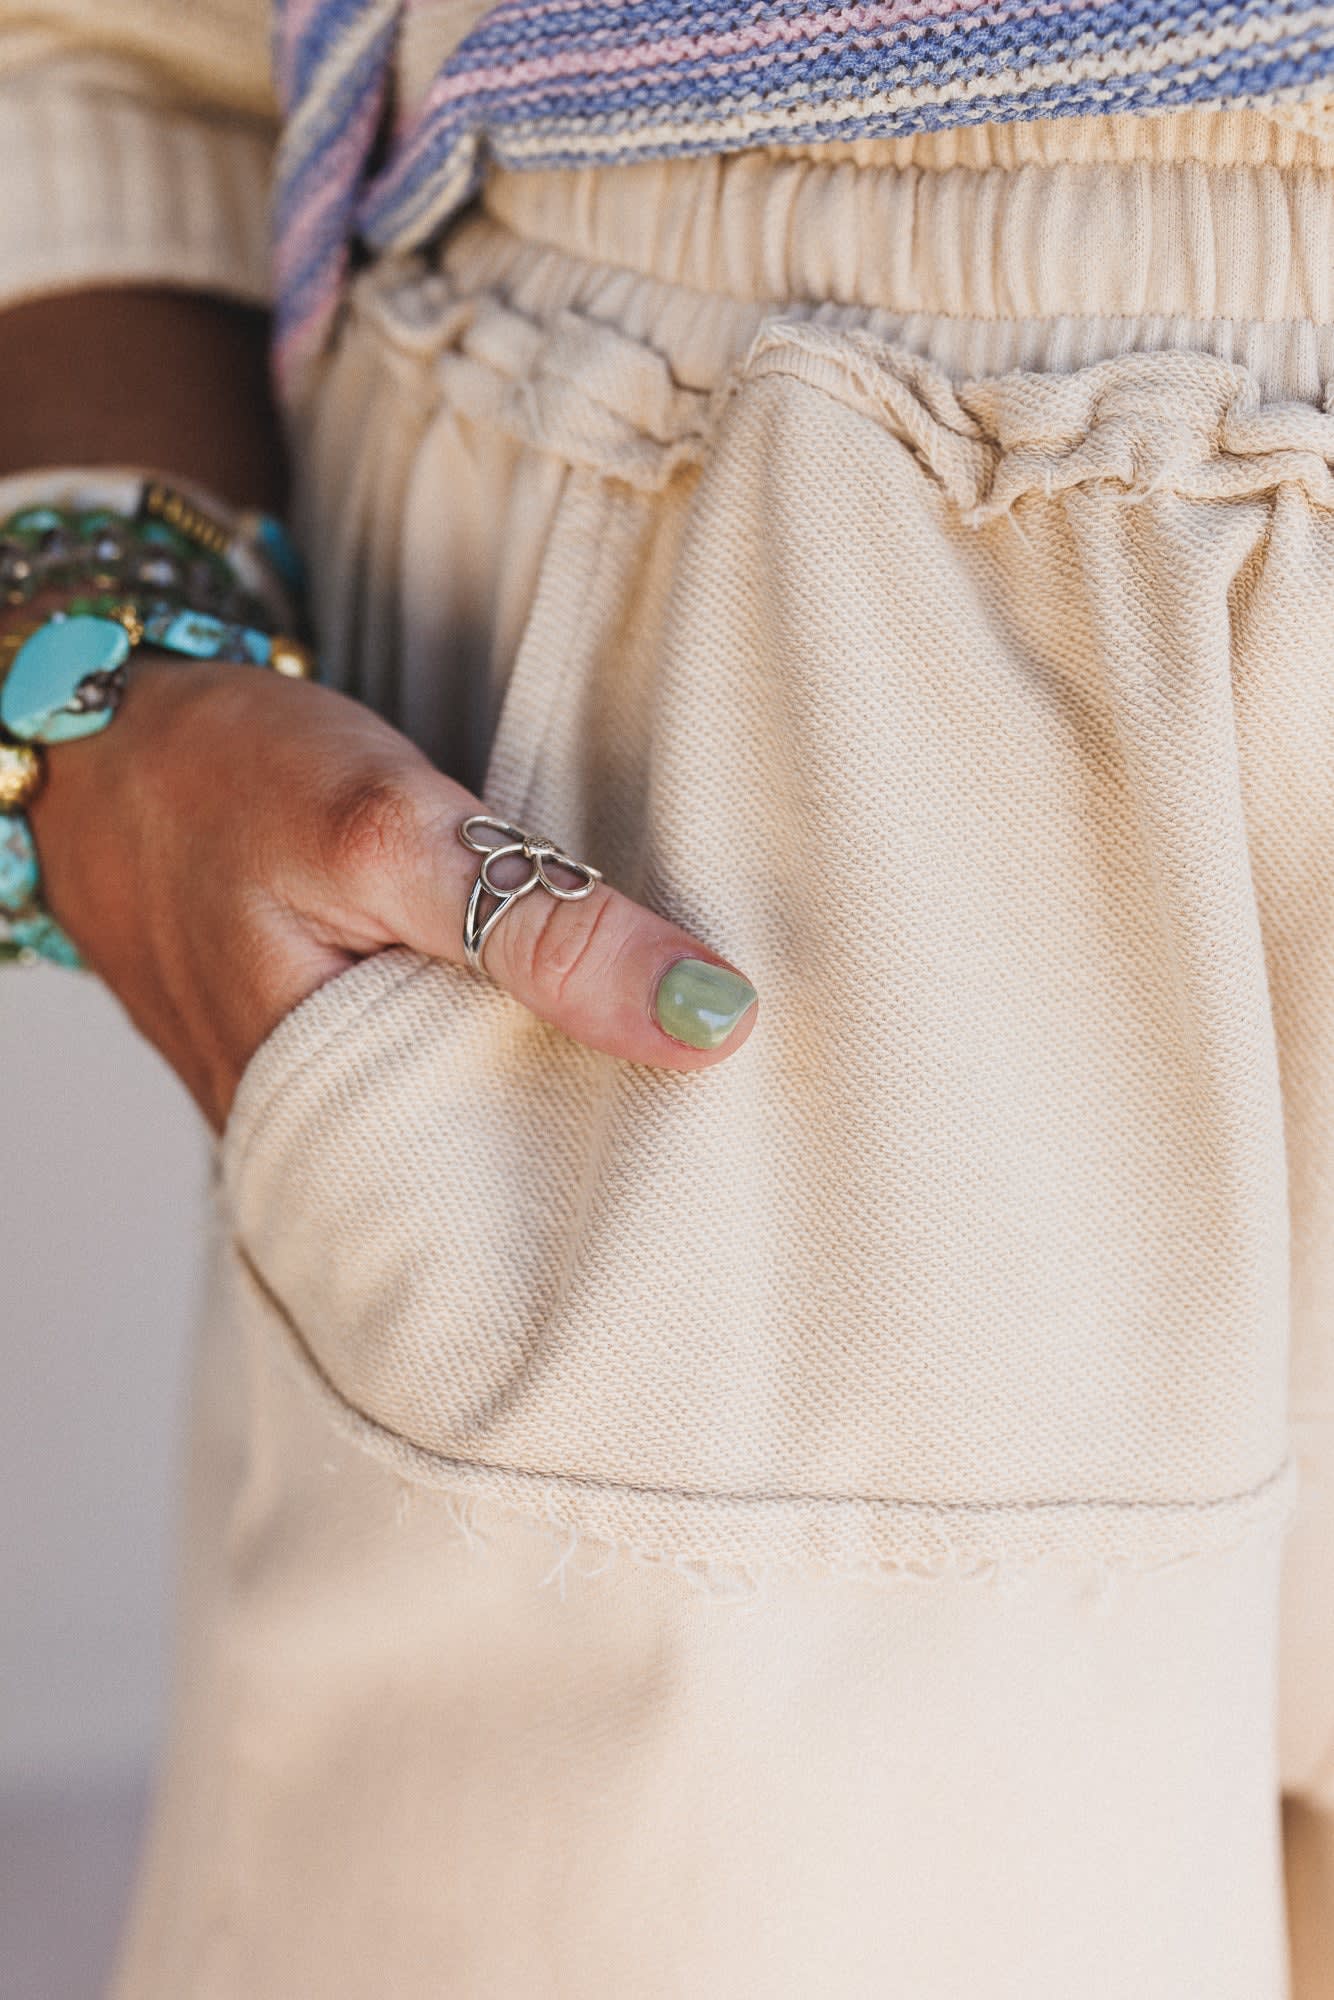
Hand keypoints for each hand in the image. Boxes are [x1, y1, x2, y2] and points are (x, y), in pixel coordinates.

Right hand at [27, 656, 758, 1130]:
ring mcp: (323, 1104)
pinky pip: (445, 1077)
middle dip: (606, 1151)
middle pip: (498, 1189)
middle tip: (733, 1112)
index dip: (621, 1191)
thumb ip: (539, 930)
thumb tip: (708, 1017)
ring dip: (563, 1094)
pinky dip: (512, 1047)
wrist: (104, 734)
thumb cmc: (222, 776)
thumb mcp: (388, 832)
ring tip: (679, 1072)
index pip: (504, 1225)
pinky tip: (583, 1023)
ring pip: (474, 1130)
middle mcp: (317, 1150)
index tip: (734, 1148)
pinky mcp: (337, 1051)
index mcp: (319, 1134)